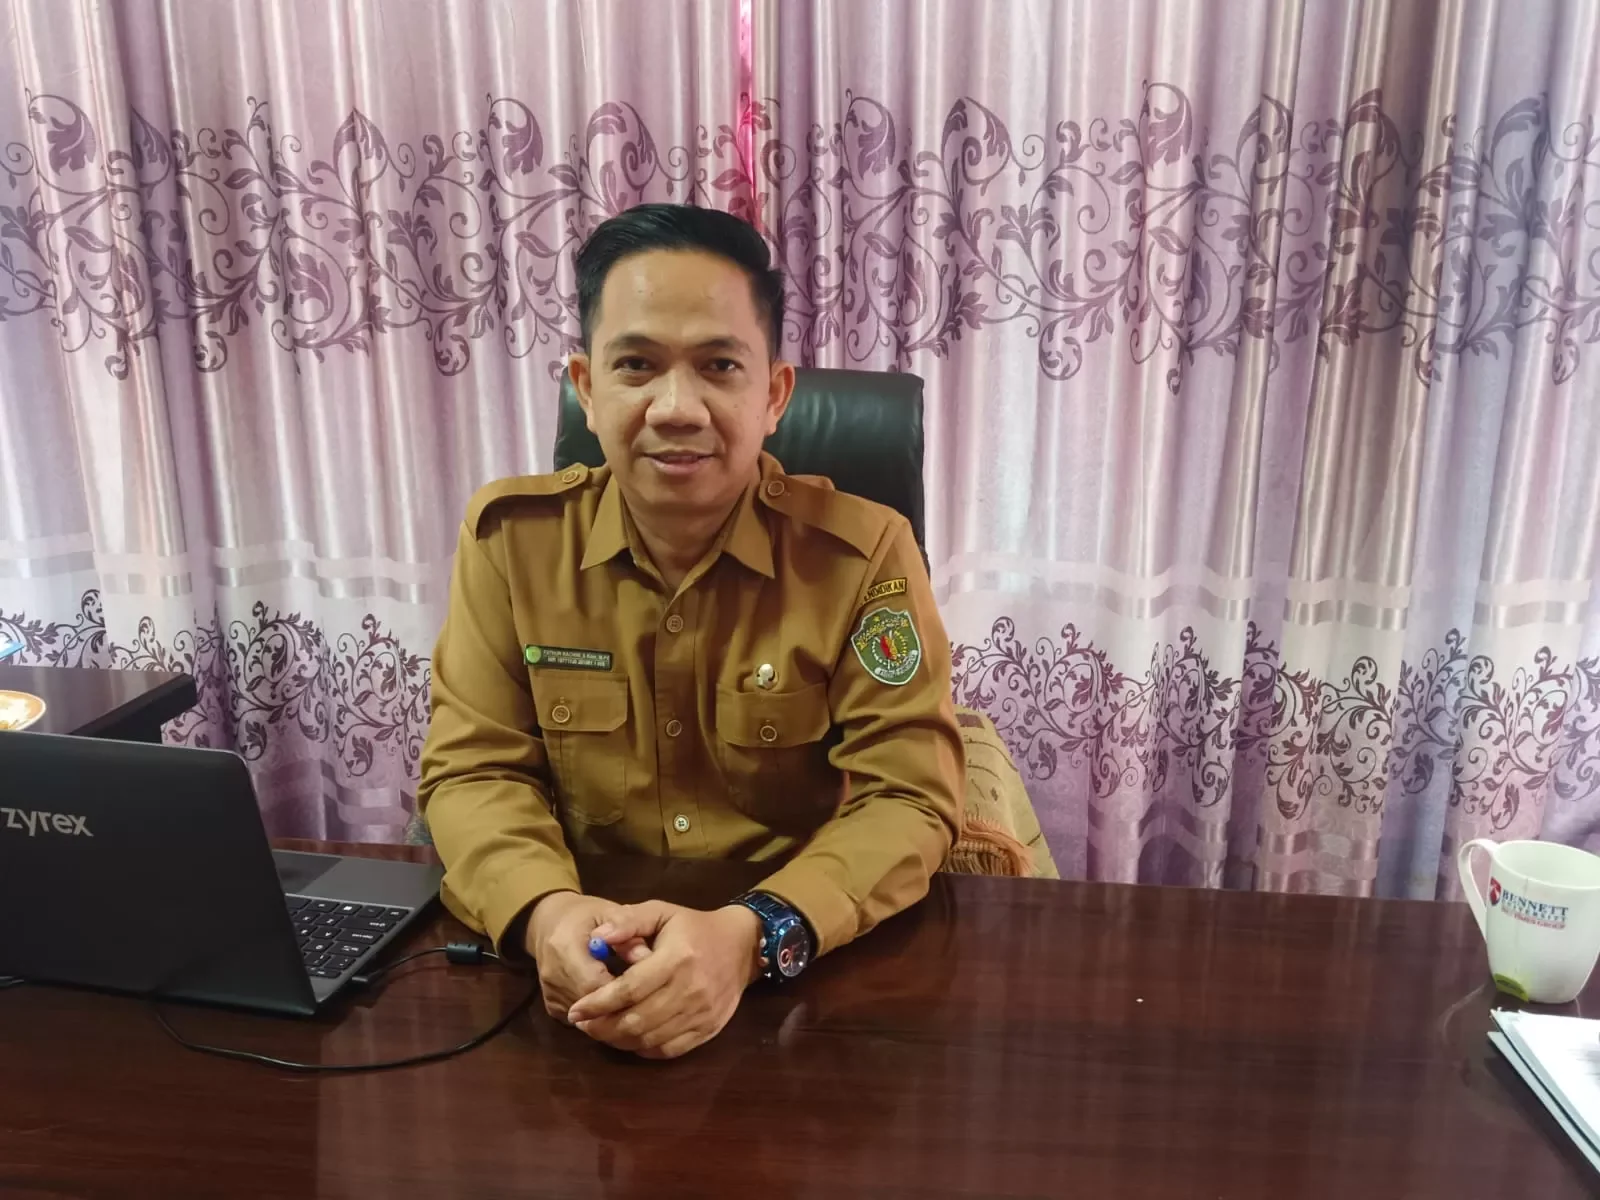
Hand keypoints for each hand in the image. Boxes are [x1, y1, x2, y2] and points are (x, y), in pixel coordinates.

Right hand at [524, 891, 650, 1020]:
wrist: (550, 923)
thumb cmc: (586, 915)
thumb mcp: (609, 912)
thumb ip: (628, 931)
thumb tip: (647, 957)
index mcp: (564, 947)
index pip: (594, 982)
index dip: (623, 990)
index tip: (648, 986)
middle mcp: (551, 975)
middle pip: (590, 1006)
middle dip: (620, 1005)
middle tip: (647, 998)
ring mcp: (550, 994)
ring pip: (587, 1018)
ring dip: (612, 1013)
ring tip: (635, 999)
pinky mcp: (552, 1007)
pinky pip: (581, 1020)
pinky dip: (601, 1015)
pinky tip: (615, 1001)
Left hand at [567, 901, 762, 1059]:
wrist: (742, 945)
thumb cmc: (695, 927)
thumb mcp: (662, 912)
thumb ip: (628, 921)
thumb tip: (597, 937)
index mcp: (676, 959)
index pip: (629, 989)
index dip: (598, 1003)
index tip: (575, 1010)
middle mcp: (690, 990)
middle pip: (636, 1020)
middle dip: (602, 1026)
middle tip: (582, 1024)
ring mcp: (701, 1014)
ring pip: (650, 1039)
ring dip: (618, 1040)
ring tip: (599, 1031)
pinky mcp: (708, 1030)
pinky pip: (669, 1050)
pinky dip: (643, 1049)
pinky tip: (628, 1039)